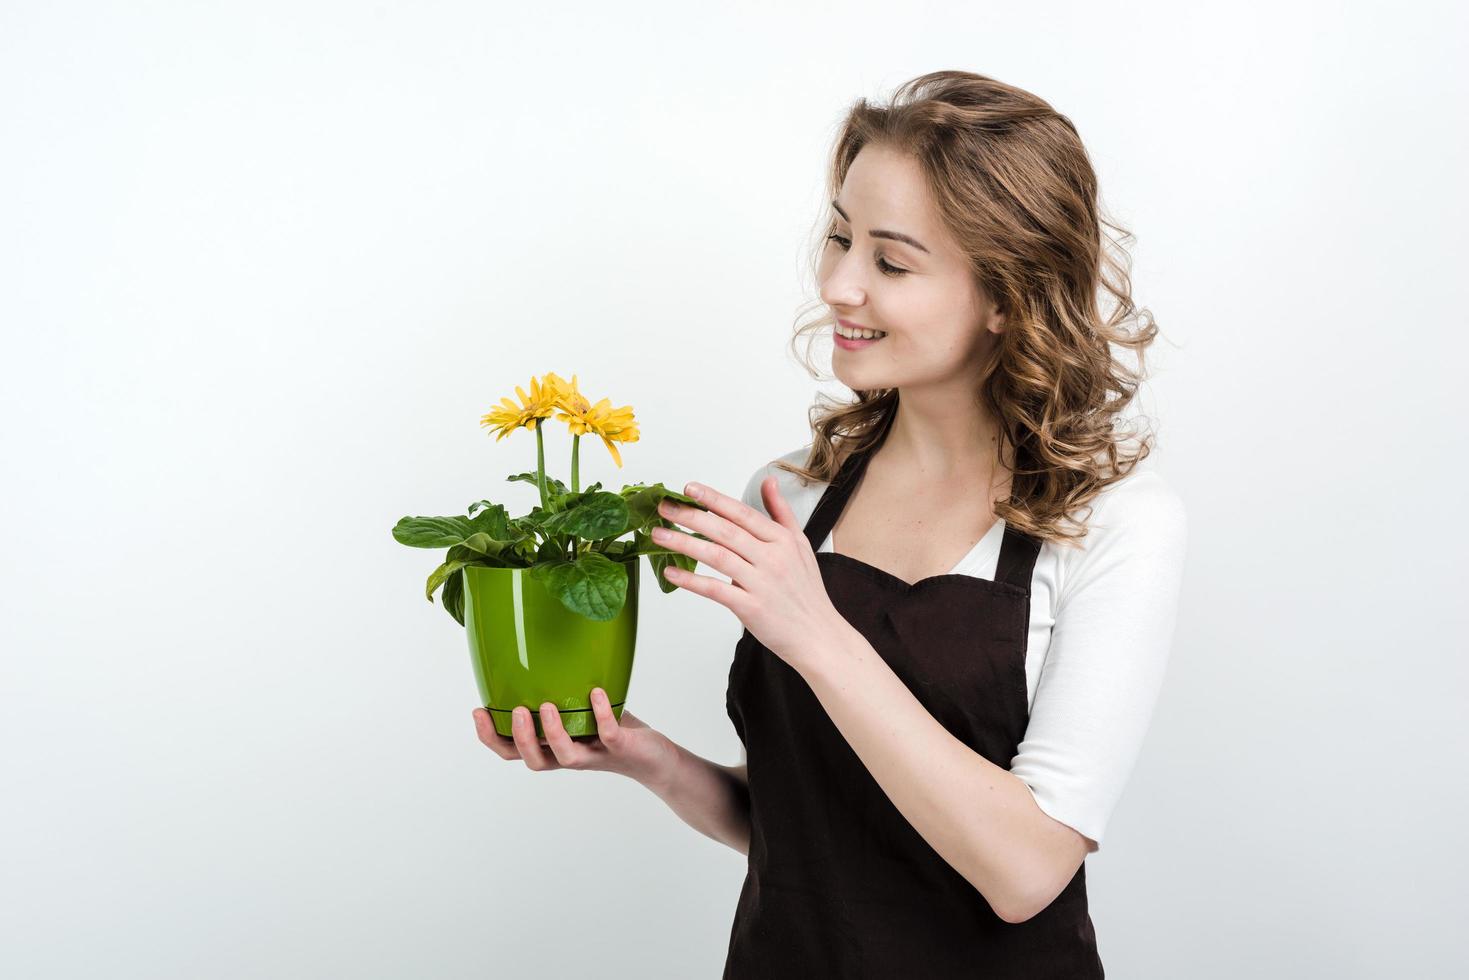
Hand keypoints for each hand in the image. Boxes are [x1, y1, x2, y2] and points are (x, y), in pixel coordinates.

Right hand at [472, 687, 676, 785]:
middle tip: (516, 710)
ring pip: (565, 756)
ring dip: (553, 734)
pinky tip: (597, 694)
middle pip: (533, 760)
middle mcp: (569, 755)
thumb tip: (535, 648)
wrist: (653, 757)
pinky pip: (608, 735)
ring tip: (546, 705)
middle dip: (518, 739)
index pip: (512, 751)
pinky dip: (601, 714)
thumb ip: (559, 690)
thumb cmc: (611, 730)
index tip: (477, 712)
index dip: (491, 738)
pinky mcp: (621, 748)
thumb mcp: (580, 709)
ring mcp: (595, 754)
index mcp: (552, 748)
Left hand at [651, 478, 842, 670]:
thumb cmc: (806, 592)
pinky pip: (716, 590)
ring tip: (659, 535)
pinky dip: (691, 581)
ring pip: (717, 556)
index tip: (690, 489)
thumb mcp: (800, 545)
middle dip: (691, 516)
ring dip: (684, 543)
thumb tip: (769, 482)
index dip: (714, 499)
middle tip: (664, 508)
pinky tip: (672, 573)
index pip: (742, 513)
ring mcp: (761, 583)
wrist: (818, 635)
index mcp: (782, 540)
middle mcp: (772, 558)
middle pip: (725, 531)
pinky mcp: (751, 608)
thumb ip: (781, 512)